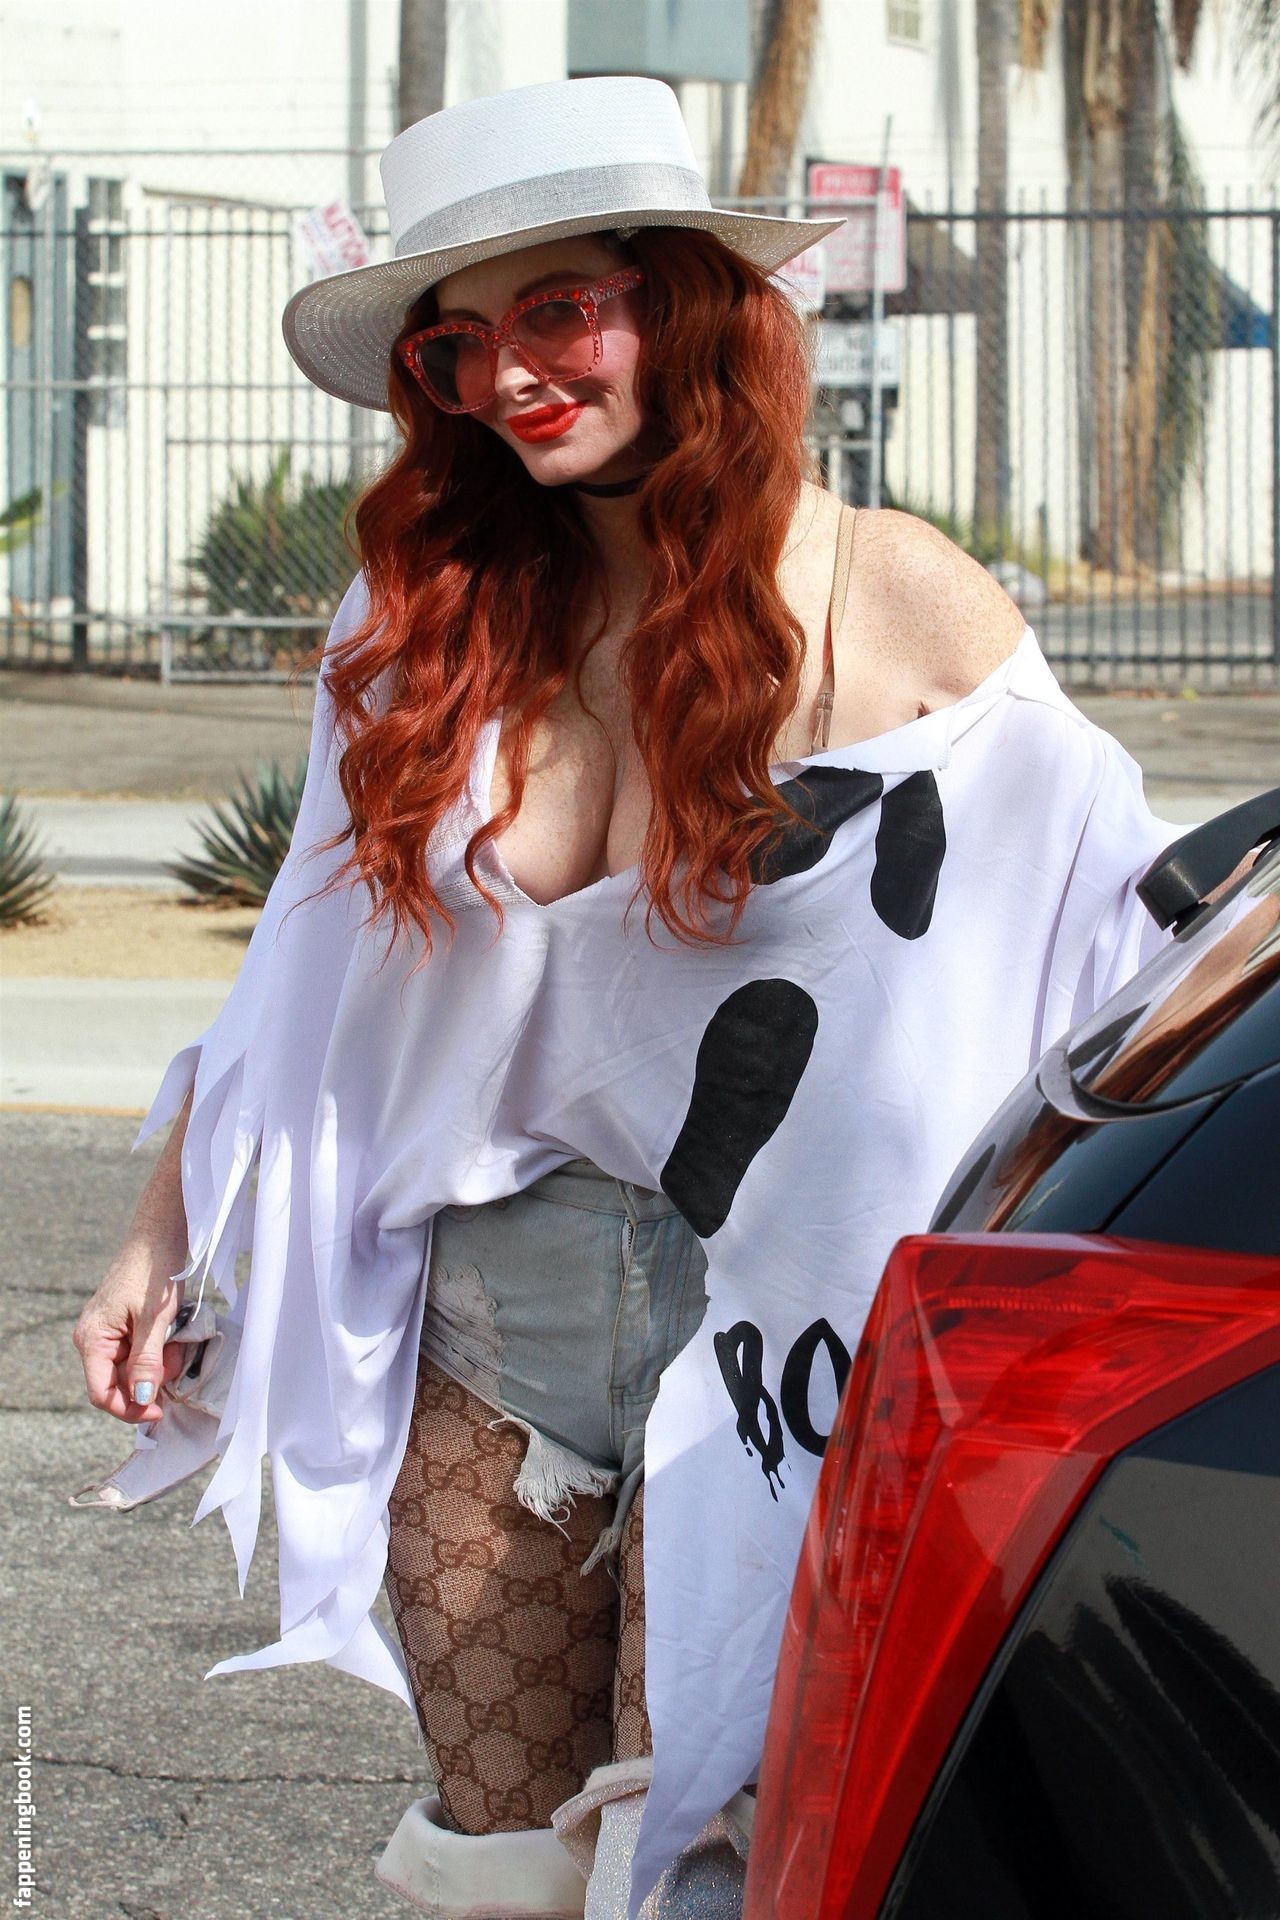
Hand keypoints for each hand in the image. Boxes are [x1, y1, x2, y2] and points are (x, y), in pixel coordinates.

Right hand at [72, 1243, 192, 1426]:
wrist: (160, 1233)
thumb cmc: (154, 1271)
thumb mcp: (155, 1321)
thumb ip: (147, 1361)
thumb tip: (142, 1398)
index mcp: (92, 1340)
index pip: (102, 1394)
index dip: (130, 1409)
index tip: (160, 1410)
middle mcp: (95, 1339)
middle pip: (120, 1383)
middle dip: (151, 1378)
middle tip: (176, 1359)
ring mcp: (110, 1332)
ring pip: (134, 1368)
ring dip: (160, 1363)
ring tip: (177, 1339)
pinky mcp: (125, 1325)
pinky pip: (141, 1351)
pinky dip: (161, 1349)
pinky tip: (174, 1333)